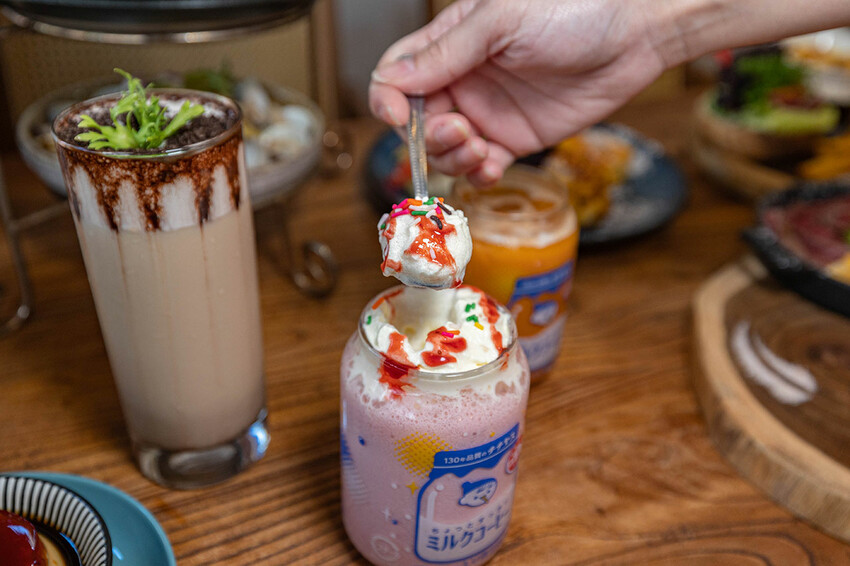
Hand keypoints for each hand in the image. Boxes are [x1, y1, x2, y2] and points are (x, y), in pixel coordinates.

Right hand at [369, 0, 666, 184]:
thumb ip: (445, 53)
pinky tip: (492, 163)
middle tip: (459, 131)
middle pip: (416, 122)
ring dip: (453, 158)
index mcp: (450, 44)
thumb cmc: (573, 8)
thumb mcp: (500, 21)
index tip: (398, 117)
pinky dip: (479, 173)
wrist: (635, 34)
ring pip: (445, 150)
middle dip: (427, 136)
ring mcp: (487, 112)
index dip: (388, 100)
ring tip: (481, 147)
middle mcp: (463, 80)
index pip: (397, 76)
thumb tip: (392, 81)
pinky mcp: (514, 139)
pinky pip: (481, 166)